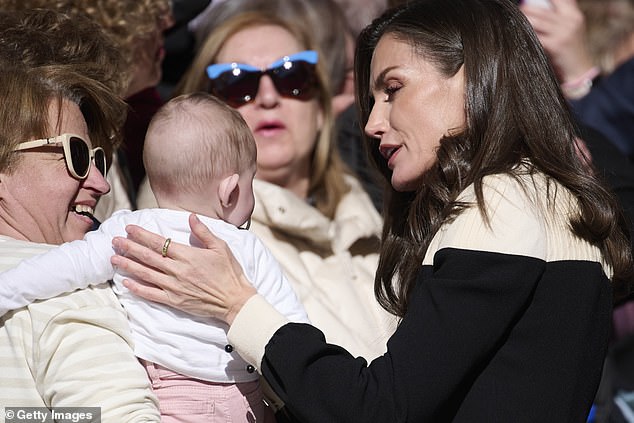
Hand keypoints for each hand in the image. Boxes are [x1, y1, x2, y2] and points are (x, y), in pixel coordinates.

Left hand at [111, 213, 256, 324]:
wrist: (234, 300)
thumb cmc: (229, 272)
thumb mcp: (220, 247)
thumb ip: (203, 232)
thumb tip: (190, 216)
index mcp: (188, 255)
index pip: (159, 243)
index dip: (142, 235)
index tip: (130, 229)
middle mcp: (177, 270)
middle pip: (148, 257)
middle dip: (129, 247)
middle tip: (115, 241)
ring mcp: (174, 287)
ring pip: (145, 274)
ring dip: (128, 265)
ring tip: (114, 259)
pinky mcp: (174, 301)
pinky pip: (151, 294)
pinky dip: (137, 288)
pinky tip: (126, 282)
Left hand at [520, 0, 594, 82]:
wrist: (580, 70)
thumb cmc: (570, 50)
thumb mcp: (571, 29)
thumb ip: (560, 17)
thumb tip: (539, 6)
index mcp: (574, 14)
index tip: (528, 1)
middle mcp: (571, 20)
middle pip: (543, 9)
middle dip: (527, 8)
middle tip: (516, 9)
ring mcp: (564, 32)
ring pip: (537, 21)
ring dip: (523, 20)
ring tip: (512, 20)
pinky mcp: (556, 45)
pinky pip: (536, 36)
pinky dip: (525, 34)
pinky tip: (517, 34)